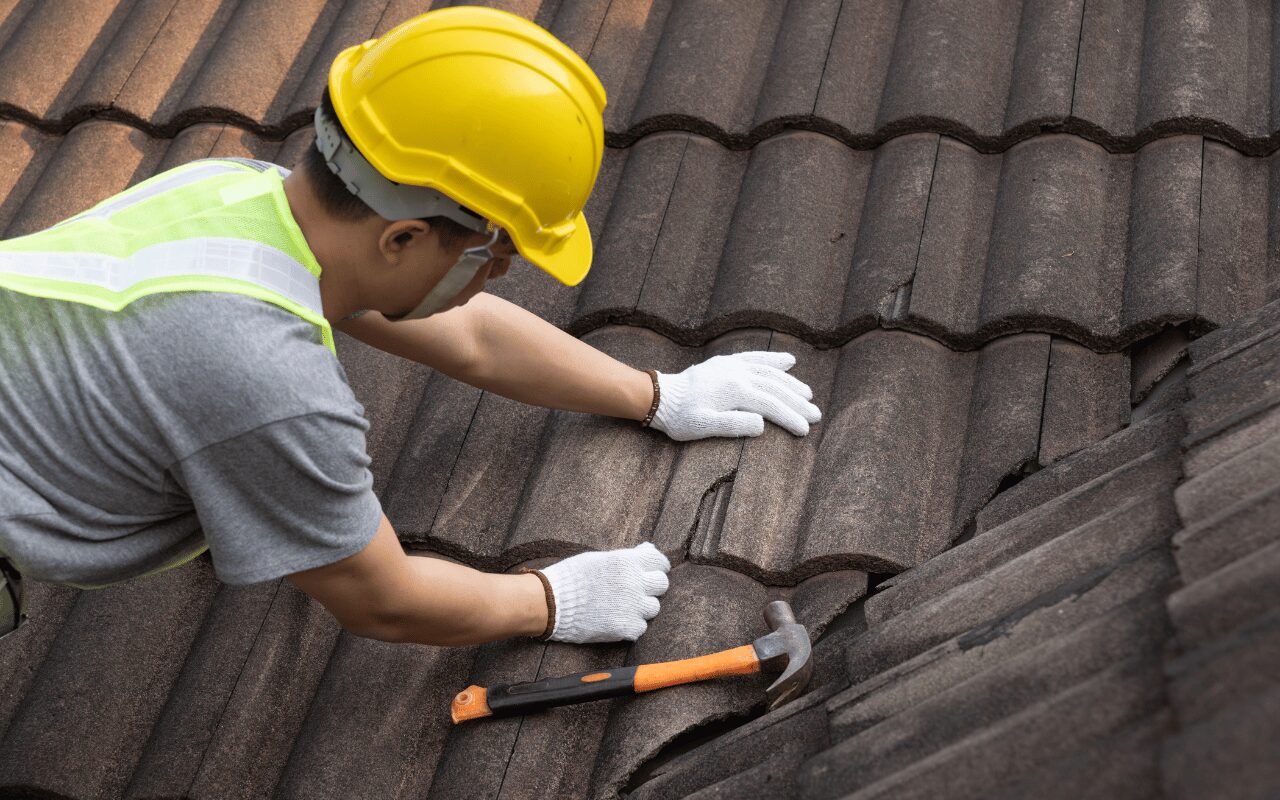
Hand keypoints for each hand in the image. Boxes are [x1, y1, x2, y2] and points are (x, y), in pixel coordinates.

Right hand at [539, 542, 670, 642]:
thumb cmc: (572, 577)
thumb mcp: (600, 558)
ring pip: (653, 608)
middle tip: (638, 590)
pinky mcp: (626, 627)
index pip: (659, 562)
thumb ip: (626, 557)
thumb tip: (648, 549)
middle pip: (661, 584)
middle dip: (651, 586)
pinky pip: (640, 627)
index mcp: (628, 562)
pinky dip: (631, 625)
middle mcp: (634, 583)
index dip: (657, 567)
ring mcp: (632, 607)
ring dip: (642, 607)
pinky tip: (616, 619)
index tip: (652, 571)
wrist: (551, 602)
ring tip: (623, 606)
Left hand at [650, 351, 820, 440]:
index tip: (805, 430)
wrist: (661, 397)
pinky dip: (773, 359)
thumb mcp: (703, 427)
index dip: (790, 417)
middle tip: (816, 415)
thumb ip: (733, 425)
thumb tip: (762, 424)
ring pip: (769, 372)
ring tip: (808, 394)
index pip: (771, 404)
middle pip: (775, 387)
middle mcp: (737, 373)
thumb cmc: (681, 417)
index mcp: (734, 390)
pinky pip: (755, 358)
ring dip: (791, 383)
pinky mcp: (727, 363)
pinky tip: (789, 361)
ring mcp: (733, 366)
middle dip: (797, 402)